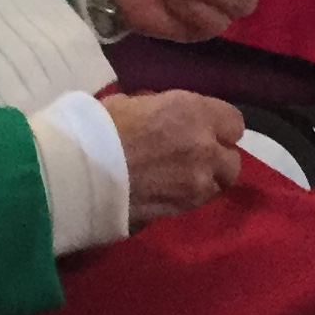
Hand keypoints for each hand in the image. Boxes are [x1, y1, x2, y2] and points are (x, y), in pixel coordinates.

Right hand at [97, 88, 243, 217]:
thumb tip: (162, 119)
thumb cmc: (101, 126)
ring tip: (179, 178)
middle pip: (232, 162)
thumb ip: (161, 111)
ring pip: (216, 188)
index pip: (234, 123)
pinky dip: (184, 199)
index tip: (202, 128)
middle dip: (217, 160)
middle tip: (193, 156)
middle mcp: (206, 150)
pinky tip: (163, 192)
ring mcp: (195, 186)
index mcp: (196, 114)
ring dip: (204, 182)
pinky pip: (193, 205)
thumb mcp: (134, 101)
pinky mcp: (179, 212)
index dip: (218, 127)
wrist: (81, 172)